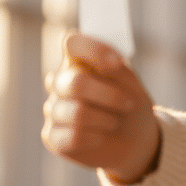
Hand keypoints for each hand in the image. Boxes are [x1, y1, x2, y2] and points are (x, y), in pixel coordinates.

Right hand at [42, 31, 160, 182]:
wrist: (134, 141)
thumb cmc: (128, 105)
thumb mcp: (131, 83)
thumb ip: (117, 68)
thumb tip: (109, 60)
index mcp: (78, 62)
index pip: (72, 43)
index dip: (94, 51)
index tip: (116, 64)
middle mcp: (60, 82)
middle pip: (76, 82)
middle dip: (109, 96)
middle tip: (128, 104)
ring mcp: (53, 109)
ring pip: (77, 113)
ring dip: (106, 120)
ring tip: (115, 122)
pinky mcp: (51, 136)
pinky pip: (72, 137)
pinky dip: (95, 138)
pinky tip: (101, 137)